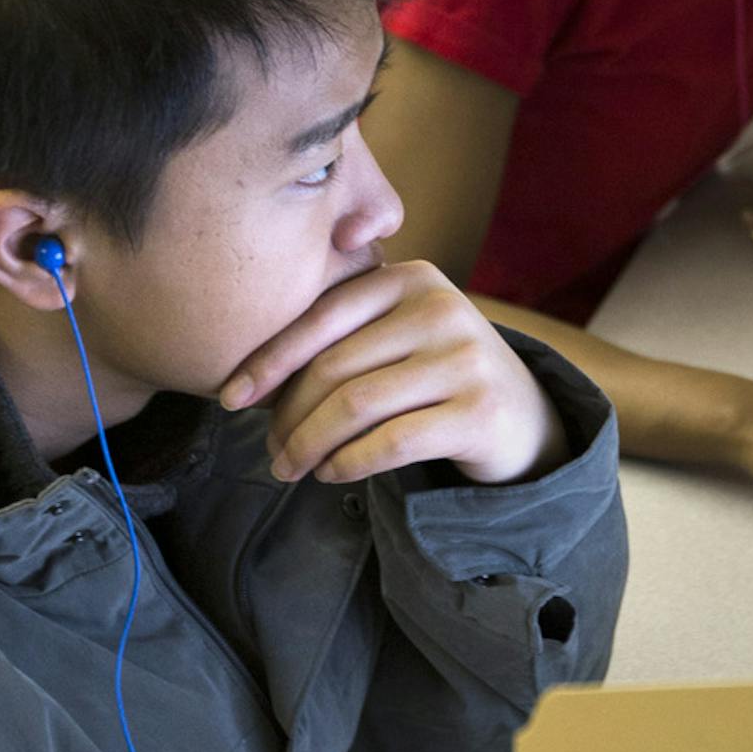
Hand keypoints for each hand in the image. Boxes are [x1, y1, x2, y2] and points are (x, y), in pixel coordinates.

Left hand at [219, 259, 562, 487]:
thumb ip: (345, 335)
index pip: (321, 316)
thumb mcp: (399, 334)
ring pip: (355, 406)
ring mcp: (464, 359)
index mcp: (411, 278)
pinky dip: (347, 462)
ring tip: (289, 467)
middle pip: (334, 367)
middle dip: (287, 415)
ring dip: (309, 445)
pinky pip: (389, 443)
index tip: (229, 398)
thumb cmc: (437, 374)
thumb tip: (251, 378)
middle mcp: (441, 308)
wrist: (523, 414)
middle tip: (270, 450)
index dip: (269, 361)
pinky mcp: (478, 412)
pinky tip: (330, 473)